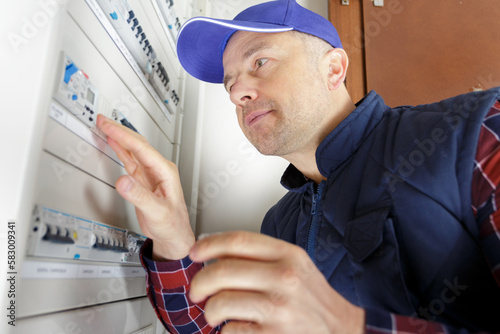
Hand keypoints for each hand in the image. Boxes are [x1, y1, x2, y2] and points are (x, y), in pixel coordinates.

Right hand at [96, 115, 194, 259]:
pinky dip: (120, 150)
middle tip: (103, 120)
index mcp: (165, 172)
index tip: (109, 127)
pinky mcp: (143, 180)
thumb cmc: (172, 225)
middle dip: (120, 130)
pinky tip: (113, 142)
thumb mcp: (156, 212)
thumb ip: (139, 196)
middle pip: (137, 144)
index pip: (141, 149)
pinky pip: (129, 160)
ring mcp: (150, 174)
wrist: (173, 236)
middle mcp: (158, 169)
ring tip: (105, 125)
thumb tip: (123, 181)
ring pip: (133, 149)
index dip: (124, 136)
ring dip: (119, 137)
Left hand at [189, 231, 364, 333]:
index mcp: (288, 255)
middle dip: (200, 282)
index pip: (238, 241)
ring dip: (210, 311)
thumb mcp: (295, 266)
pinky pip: (230, 330)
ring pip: (220, 302)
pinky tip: (235, 329)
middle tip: (197, 291)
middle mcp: (284, 277)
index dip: (209, 244)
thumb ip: (262, 258)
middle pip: (222, 271)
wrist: (342, 330)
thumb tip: (218, 256)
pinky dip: (224, 332)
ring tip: (215, 315)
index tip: (195, 252)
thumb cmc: (313, 300)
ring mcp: (279, 307)